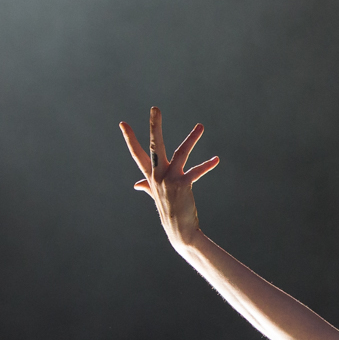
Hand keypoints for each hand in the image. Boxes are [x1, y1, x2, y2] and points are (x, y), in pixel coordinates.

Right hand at [120, 106, 219, 248]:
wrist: (178, 231)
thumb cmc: (169, 211)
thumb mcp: (156, 196)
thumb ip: (147, 186)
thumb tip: (136, 184)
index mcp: (151, 176)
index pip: (137, 154)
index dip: (129, 138)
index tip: (122, 123)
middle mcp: (157, 175)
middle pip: (155, 146)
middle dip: (155, 126)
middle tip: (155, 108)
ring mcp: (169, 179)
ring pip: (181, 153)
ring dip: (192, 138)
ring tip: (201, 126)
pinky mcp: (182, 185)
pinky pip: (196, 171)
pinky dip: (207, 165)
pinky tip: (216, 160)